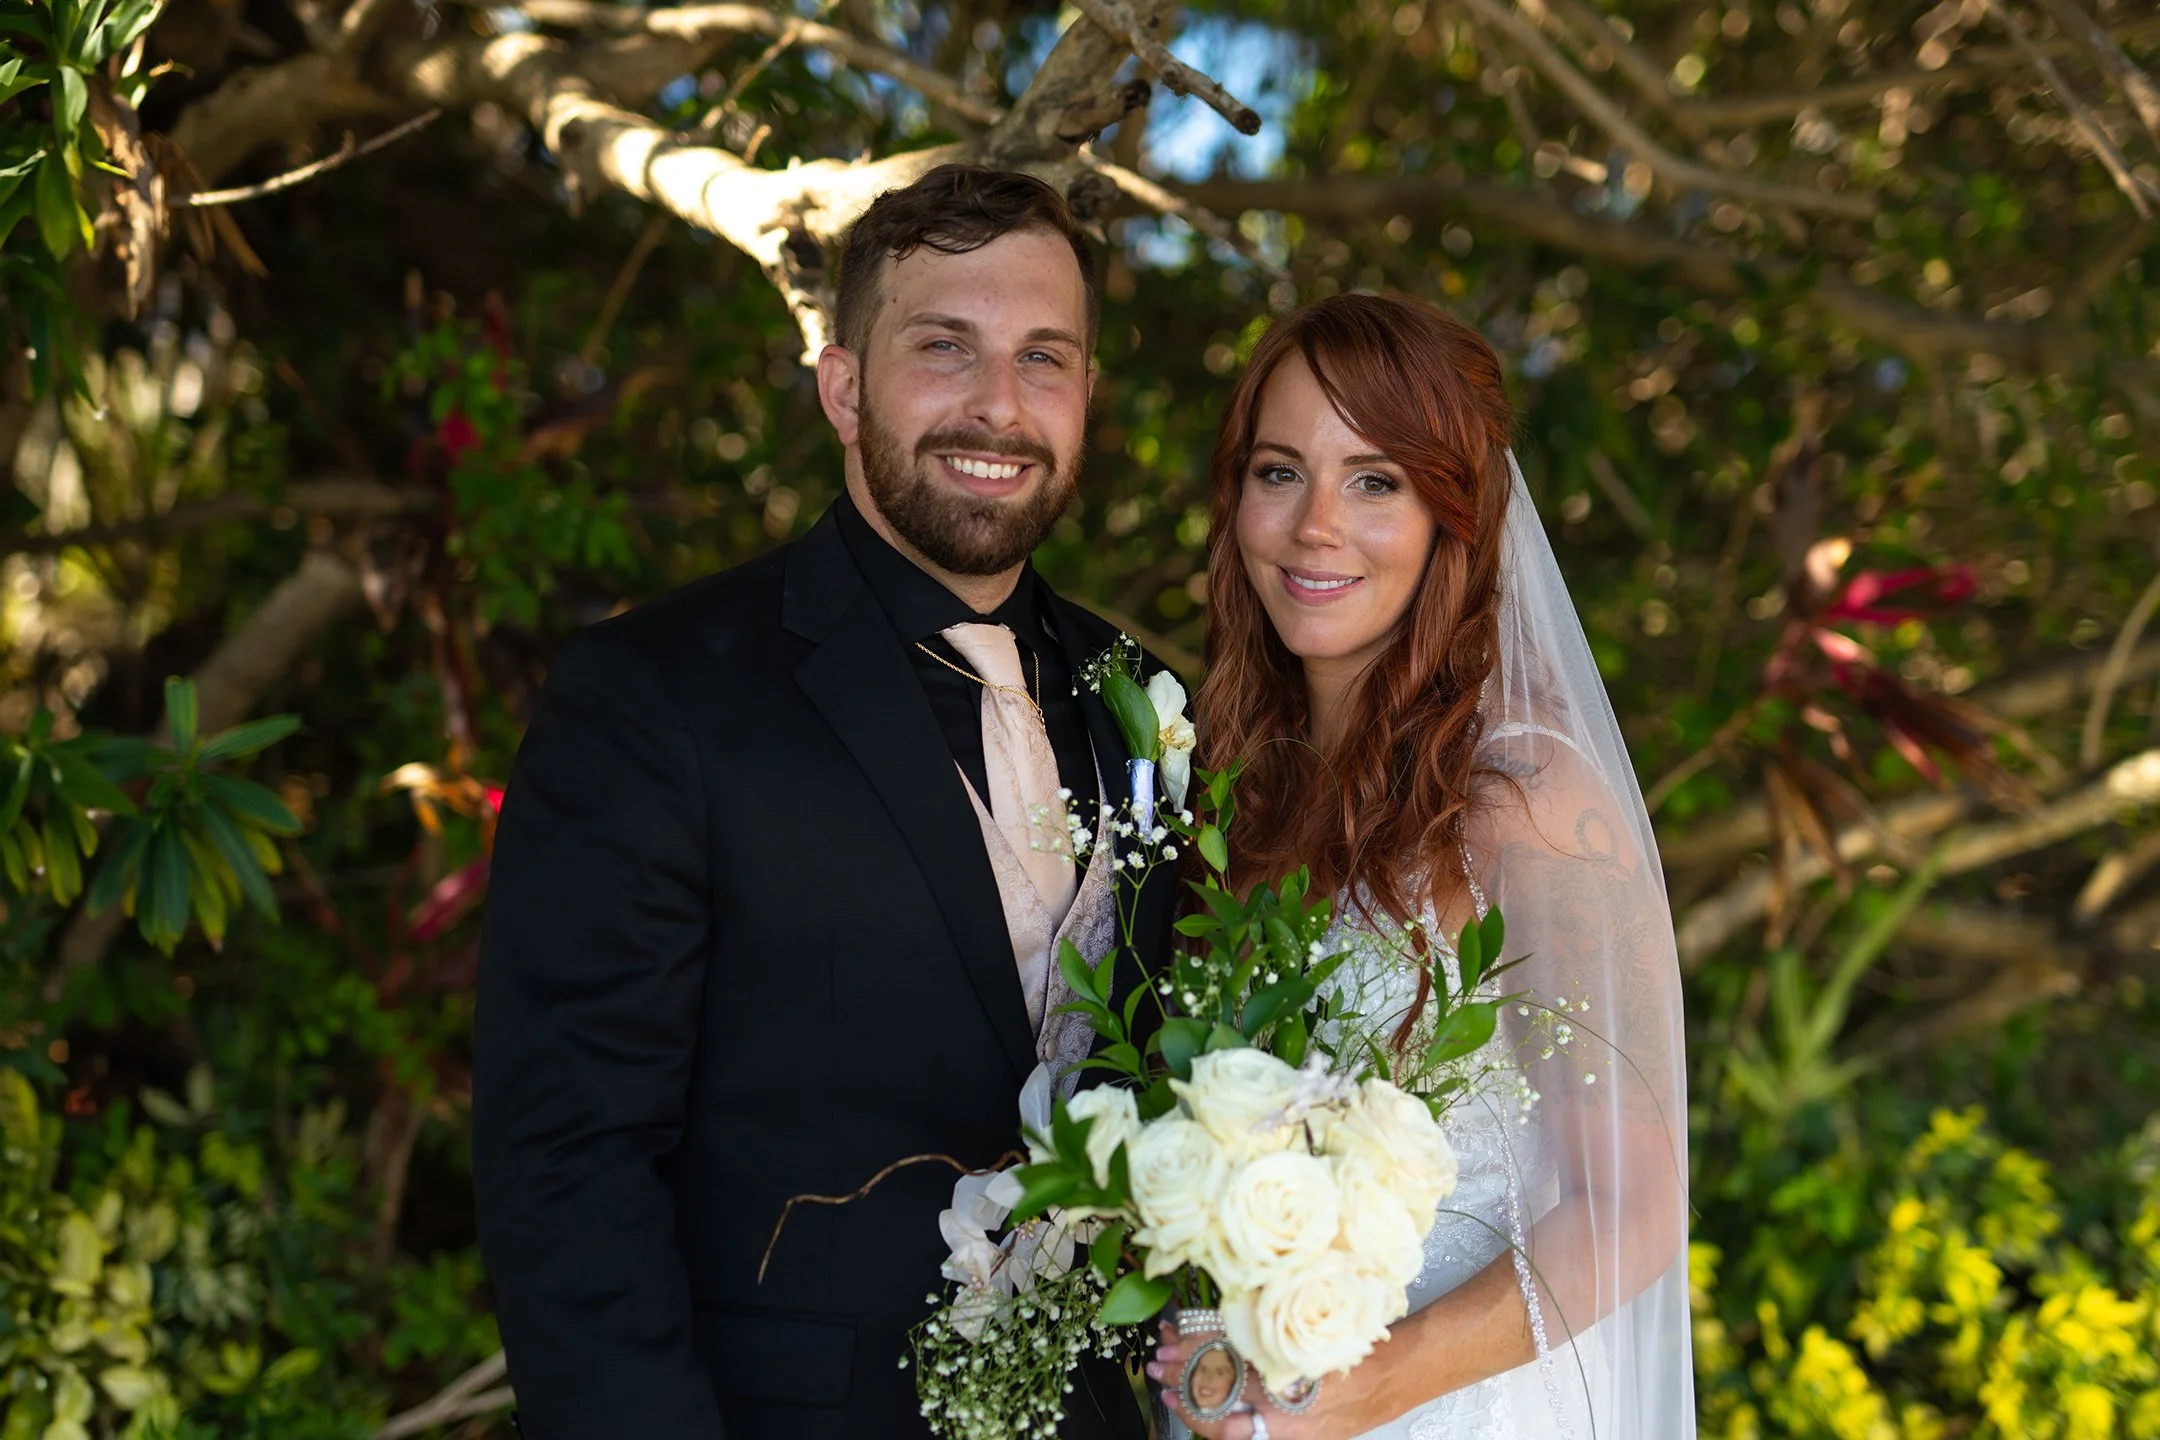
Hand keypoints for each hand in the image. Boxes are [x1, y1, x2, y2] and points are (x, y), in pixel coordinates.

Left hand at [1146, 1320, 1385, 1439]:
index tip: (1170, 1335)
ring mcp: (1289, 1429)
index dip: (1192, 1348)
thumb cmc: (1357, 1345)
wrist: (1394, 1379)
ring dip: (1193, 1407)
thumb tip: (1221, 1312)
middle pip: (1219, 1394)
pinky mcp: (1292, 1439)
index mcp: (1287, 1366)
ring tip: (1167, 1391)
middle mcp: (1286, 1404)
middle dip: (1183, 1379)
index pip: (1225, 1360)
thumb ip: (1268, 1324)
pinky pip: (1248, 1438)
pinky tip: (1202, 1415)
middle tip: (1158, 1362)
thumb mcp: (1309, 1325)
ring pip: (1227, 1426)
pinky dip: (1221, 1426)